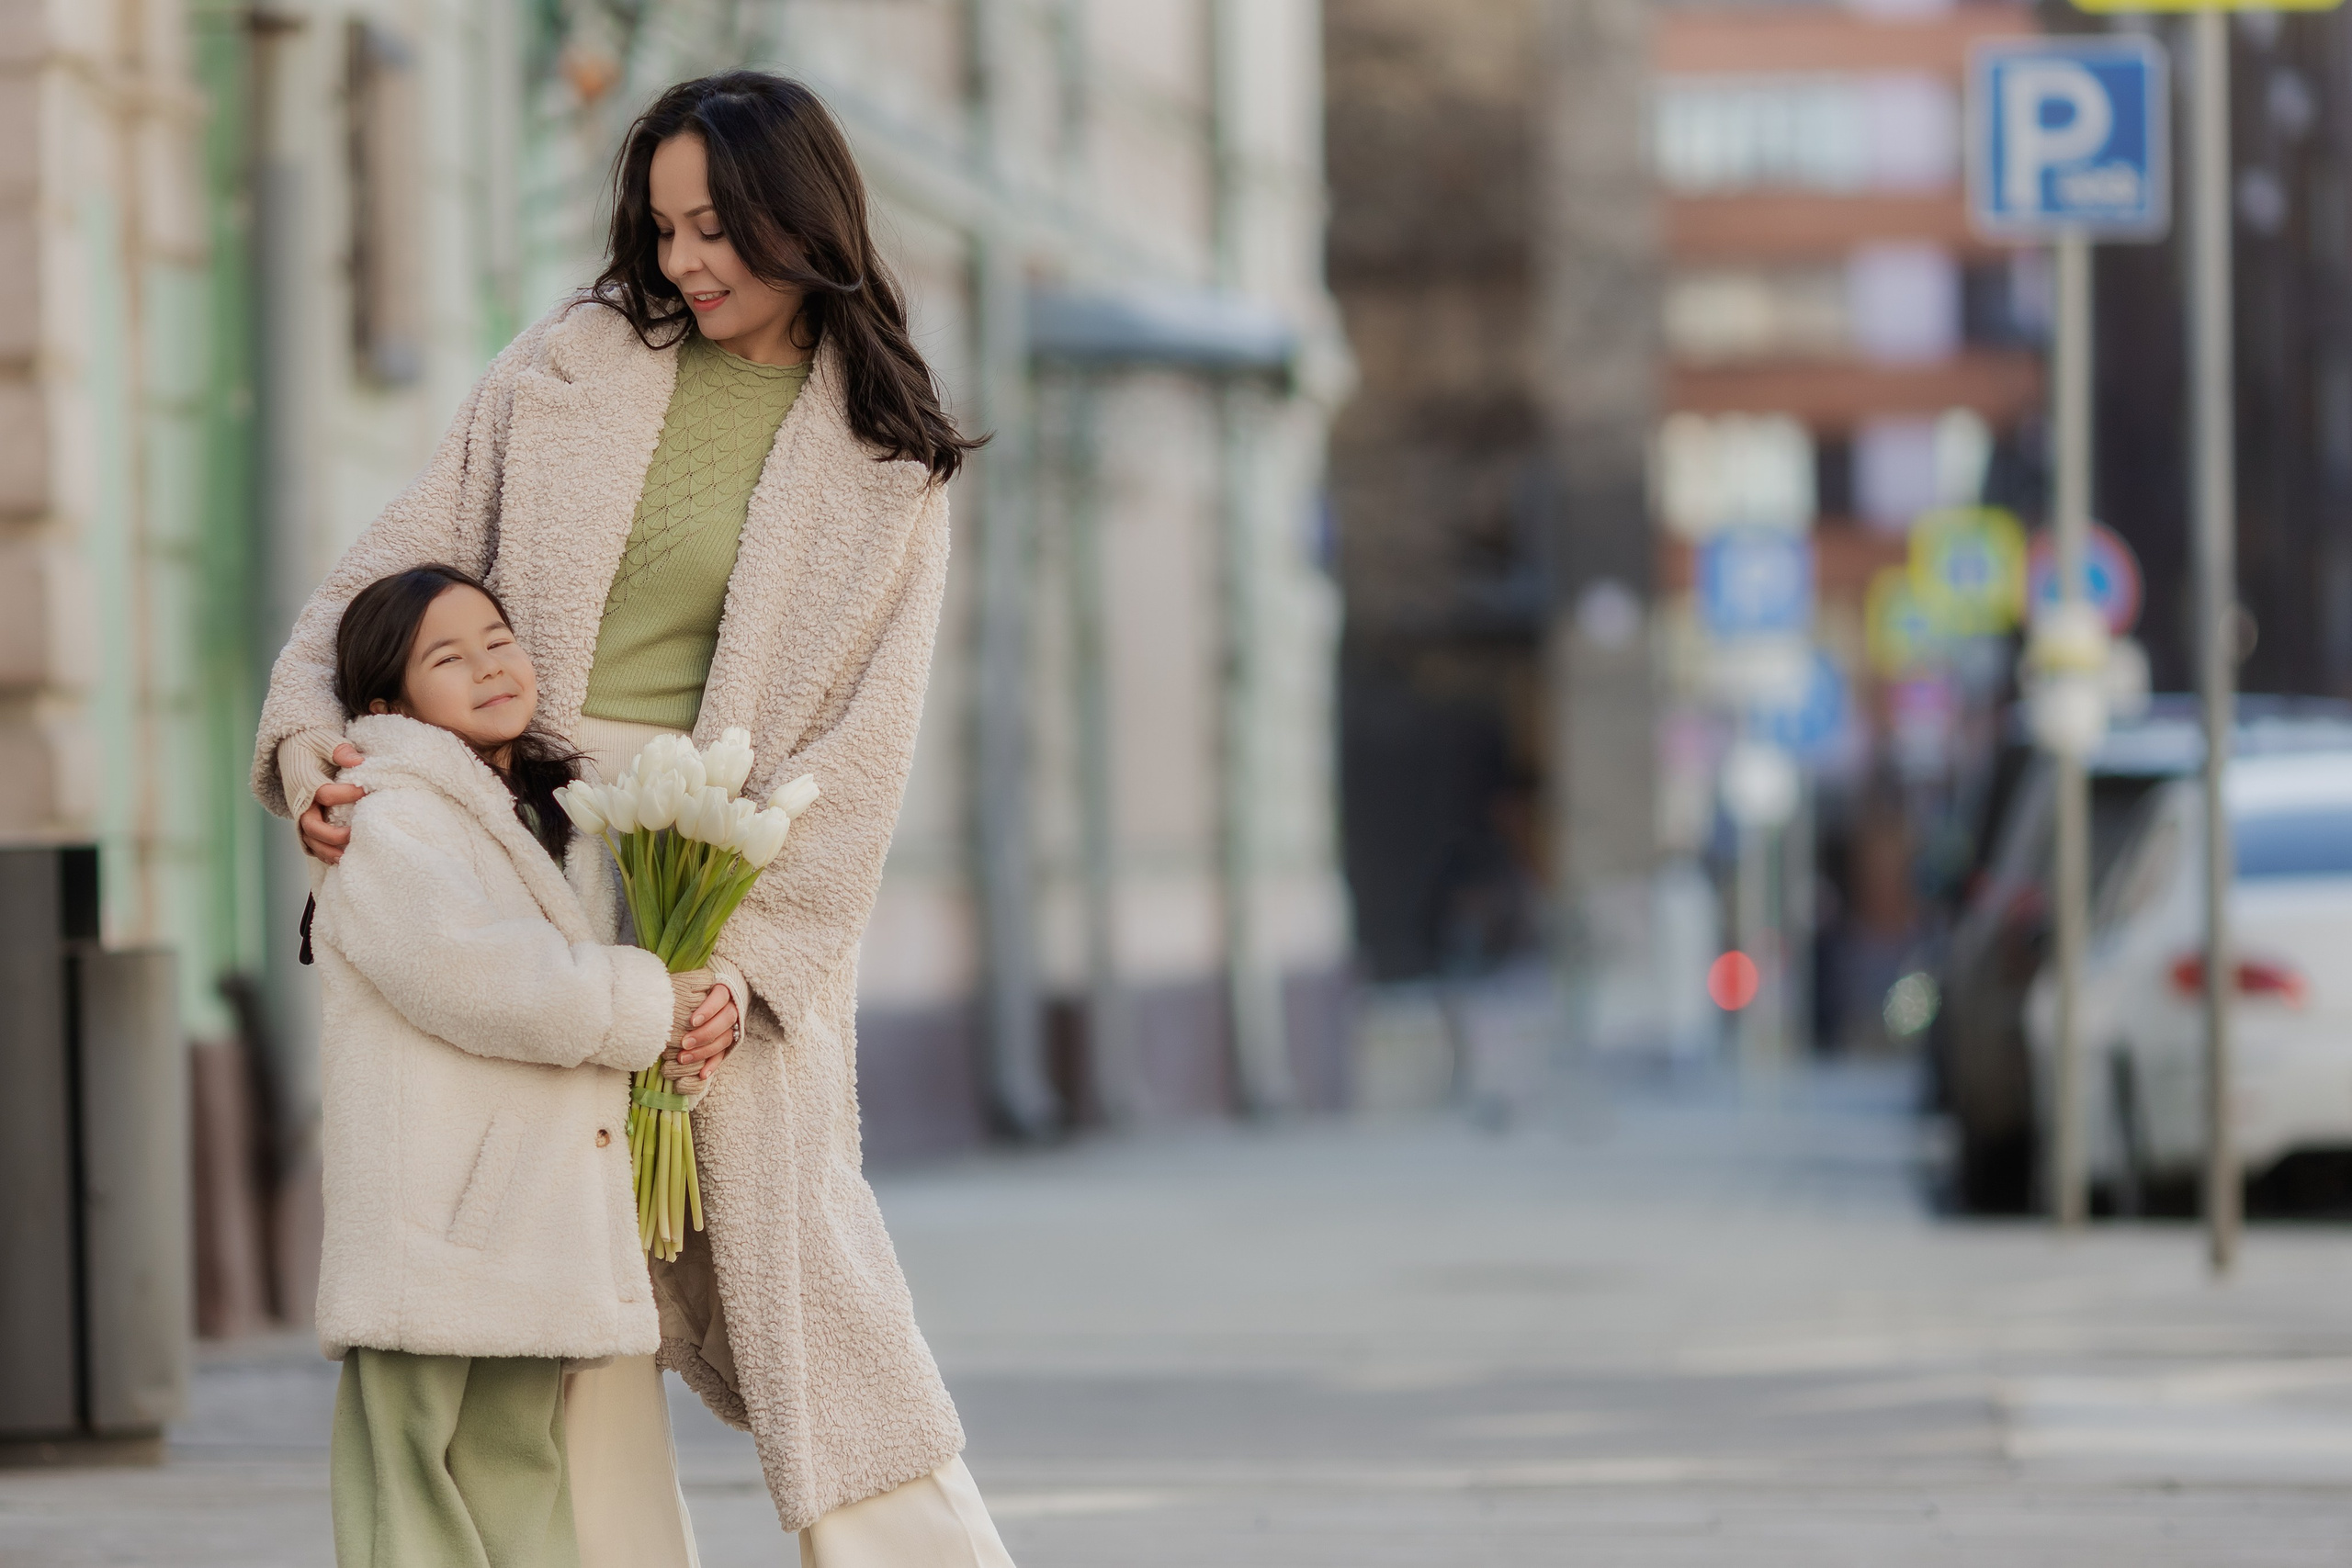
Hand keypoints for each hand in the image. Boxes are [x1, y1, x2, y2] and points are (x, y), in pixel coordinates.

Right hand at [299, 743, 366, 863]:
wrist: (293, 748)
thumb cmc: (313, 743)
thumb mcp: (325, 740)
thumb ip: (339, 749)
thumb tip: (357, 760)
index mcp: (305, 781)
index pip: (325, 793)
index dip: (347, 794)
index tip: (366, 792)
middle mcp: (300, 801)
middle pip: (311, 825)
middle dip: (333, 835)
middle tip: (355, 834)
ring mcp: (301, 812)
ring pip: (310, 839)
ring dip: (327, 851)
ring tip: (347, 858)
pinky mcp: (304, 819)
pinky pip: (310, 841)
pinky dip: (322, 852)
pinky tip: (339, 859)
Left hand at [670, 980, 738, 1083]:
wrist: (710, 995)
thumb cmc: (692, 990)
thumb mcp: (688, 985)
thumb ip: (681, 988)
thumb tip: (662, 993)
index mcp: (723, 990)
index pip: (720, 997)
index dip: (708, 1010)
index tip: (692, 1021)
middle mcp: (732, 1007)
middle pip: (726, 1020)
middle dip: (705, 1033)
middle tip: (685, 1043)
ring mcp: (732, 1025)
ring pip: (725, 1039)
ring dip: (705, 1051)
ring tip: (683, 1058)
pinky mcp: (728, 1041)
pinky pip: (724, 1054)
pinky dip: (713, 1064)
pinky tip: (702, 1074)